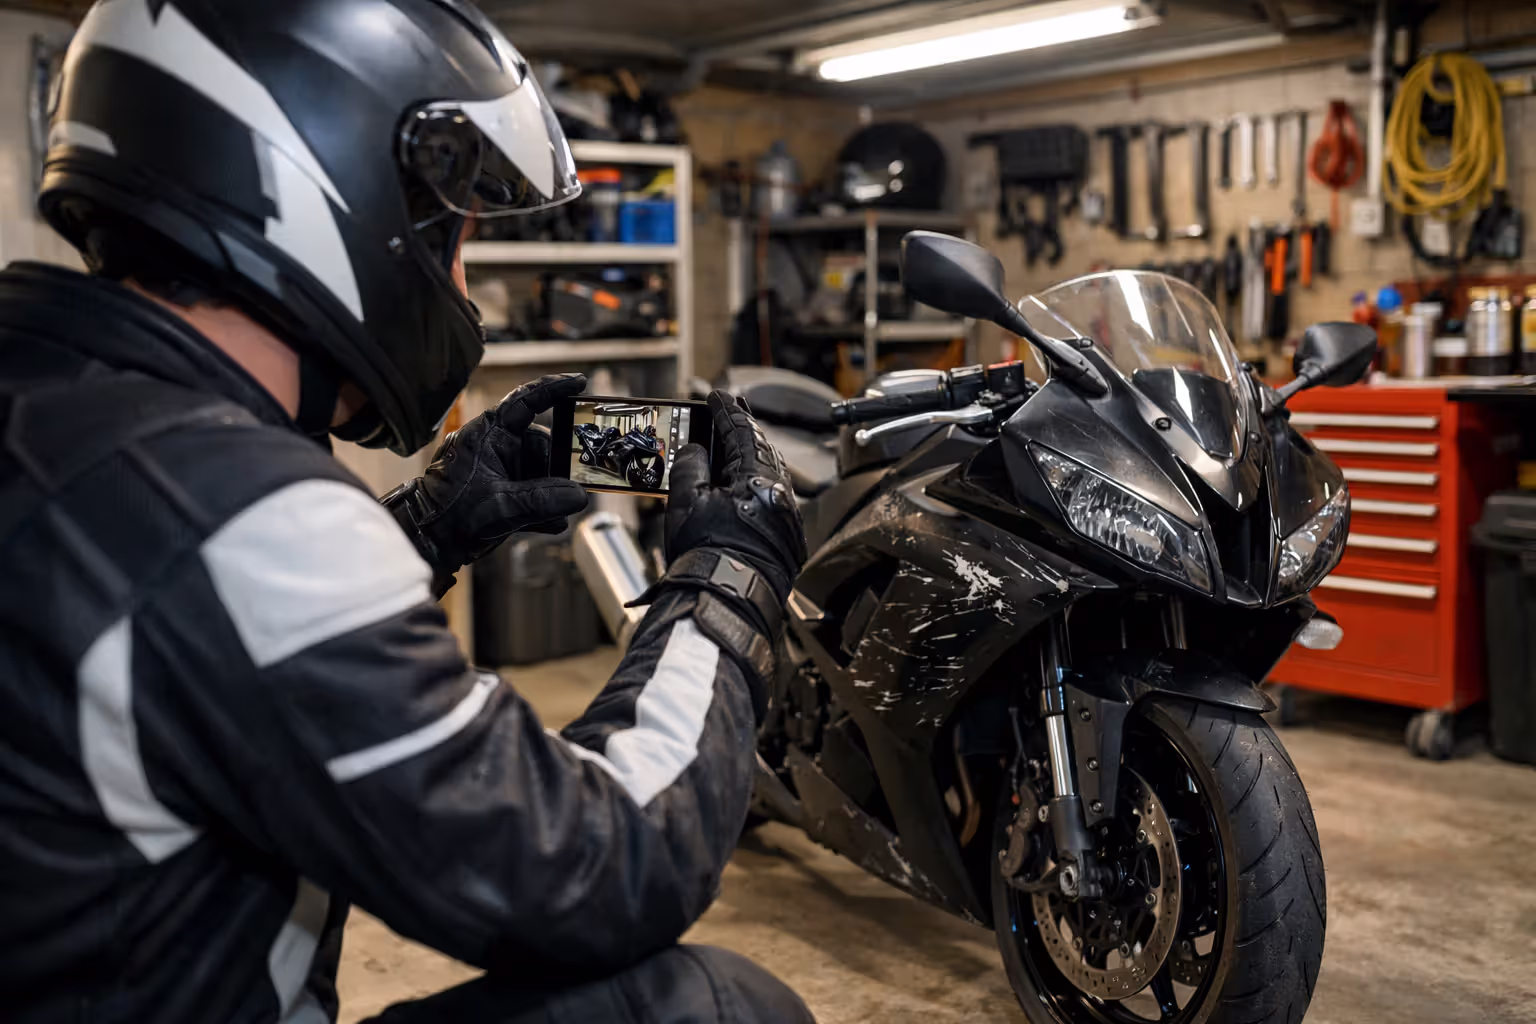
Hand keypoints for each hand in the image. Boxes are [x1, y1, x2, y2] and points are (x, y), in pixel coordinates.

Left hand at [394, 374, 588, 589]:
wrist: (427, 542)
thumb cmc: (449, 515)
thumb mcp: (501, 506)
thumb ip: (543, 500)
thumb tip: (578, 496)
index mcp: (489, 434)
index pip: (526, 401)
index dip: (554, 389)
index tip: (580, 384)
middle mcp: (495, 446)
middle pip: (542, 447)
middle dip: (556, 472)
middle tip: (568, 492)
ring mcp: (499, 468)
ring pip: (540, 473)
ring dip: (550, 496)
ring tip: (552, 516)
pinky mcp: (502, 490)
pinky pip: (533, 492)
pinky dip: (542, 508)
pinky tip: (548, 523)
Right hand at [665, 391, 807, 605]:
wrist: (726, 600)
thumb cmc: (706, 554)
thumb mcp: (687, 501)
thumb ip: (690, 466)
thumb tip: (696, 450)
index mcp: (759, 478)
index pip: (742, 432)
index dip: (727, 411)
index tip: (716, 396)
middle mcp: (780, 494)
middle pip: (762, 450)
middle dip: (744, 429)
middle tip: (731, 409)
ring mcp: (786, 517)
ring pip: (770, 473)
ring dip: (752, 456)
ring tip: (735, 443)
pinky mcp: (785, 538)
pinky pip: (772, 497)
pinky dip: (757, 483)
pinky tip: (745, 483)